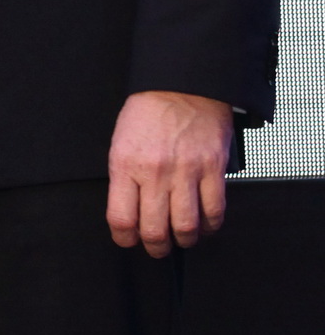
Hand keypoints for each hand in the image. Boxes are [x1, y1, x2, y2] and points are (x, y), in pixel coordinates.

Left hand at [105, 90, 234, 255]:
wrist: (182, 86)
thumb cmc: (148, 113)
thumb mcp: (121, 142)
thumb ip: (124, 178)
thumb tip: (129, 211)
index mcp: (125, 165)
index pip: (121, 218)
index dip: (124, 238)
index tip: (128, 240)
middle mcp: (155, 173)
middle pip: (155, 230)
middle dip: (155, 247)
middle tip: (156, 248)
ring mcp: (186, 172)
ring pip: (187, 227)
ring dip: (184, 240)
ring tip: (182, 239)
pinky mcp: (213, 169)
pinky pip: (214, 211)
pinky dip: (210, 226)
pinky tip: (205, 225)